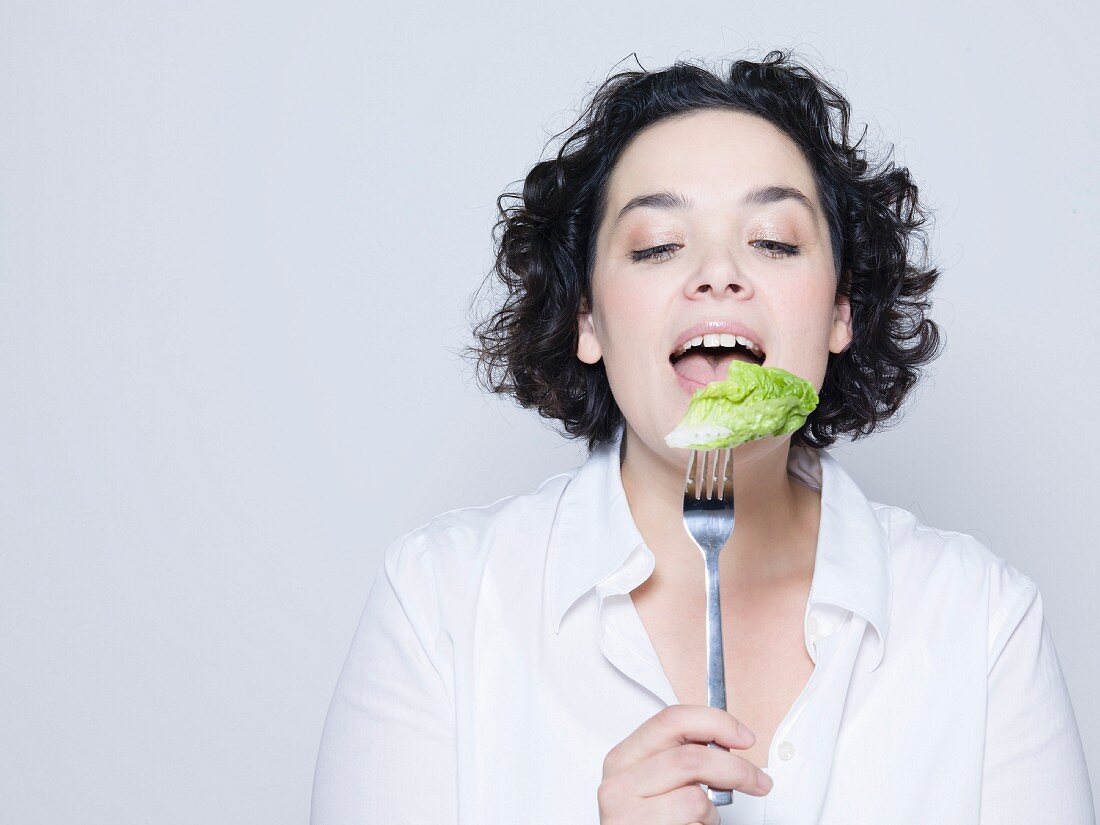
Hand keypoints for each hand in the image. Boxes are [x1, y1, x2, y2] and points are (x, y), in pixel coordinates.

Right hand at [597, 704, 772, 824]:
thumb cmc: (644, 820)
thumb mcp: (650, 781)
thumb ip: (676, 758)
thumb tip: (722, 742)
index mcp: (623, 758)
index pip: (672, 720)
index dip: (716, 722)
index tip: (743, 736)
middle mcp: (620, 783)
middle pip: (692, 758)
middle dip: (736, 769)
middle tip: (757, 781)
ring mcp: (627, 814)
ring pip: (695, 799)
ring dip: (712, 812)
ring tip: (702, 818)